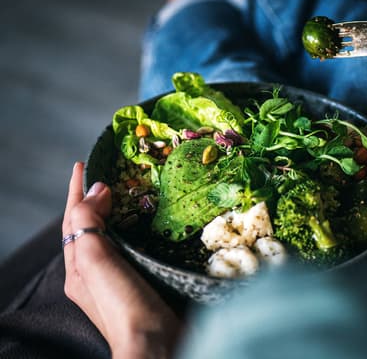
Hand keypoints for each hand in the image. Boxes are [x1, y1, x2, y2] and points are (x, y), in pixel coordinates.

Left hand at [62, 162, 180, 358]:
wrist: (153, 342)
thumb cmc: (123, 304)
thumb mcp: (95, 262)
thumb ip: (89, 224)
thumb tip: (97, 190)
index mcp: (78, 266)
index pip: (73, 219)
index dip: (75, 191)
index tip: (82, 165)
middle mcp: (94, 271)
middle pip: (89, 227)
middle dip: (92, 200)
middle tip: (107, 176)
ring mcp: (118, 277)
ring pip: (112, 236)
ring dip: (115, 213)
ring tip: (126, 193)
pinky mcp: (142, 279)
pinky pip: (132, 247)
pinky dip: (134, 229)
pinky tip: (147, 225)